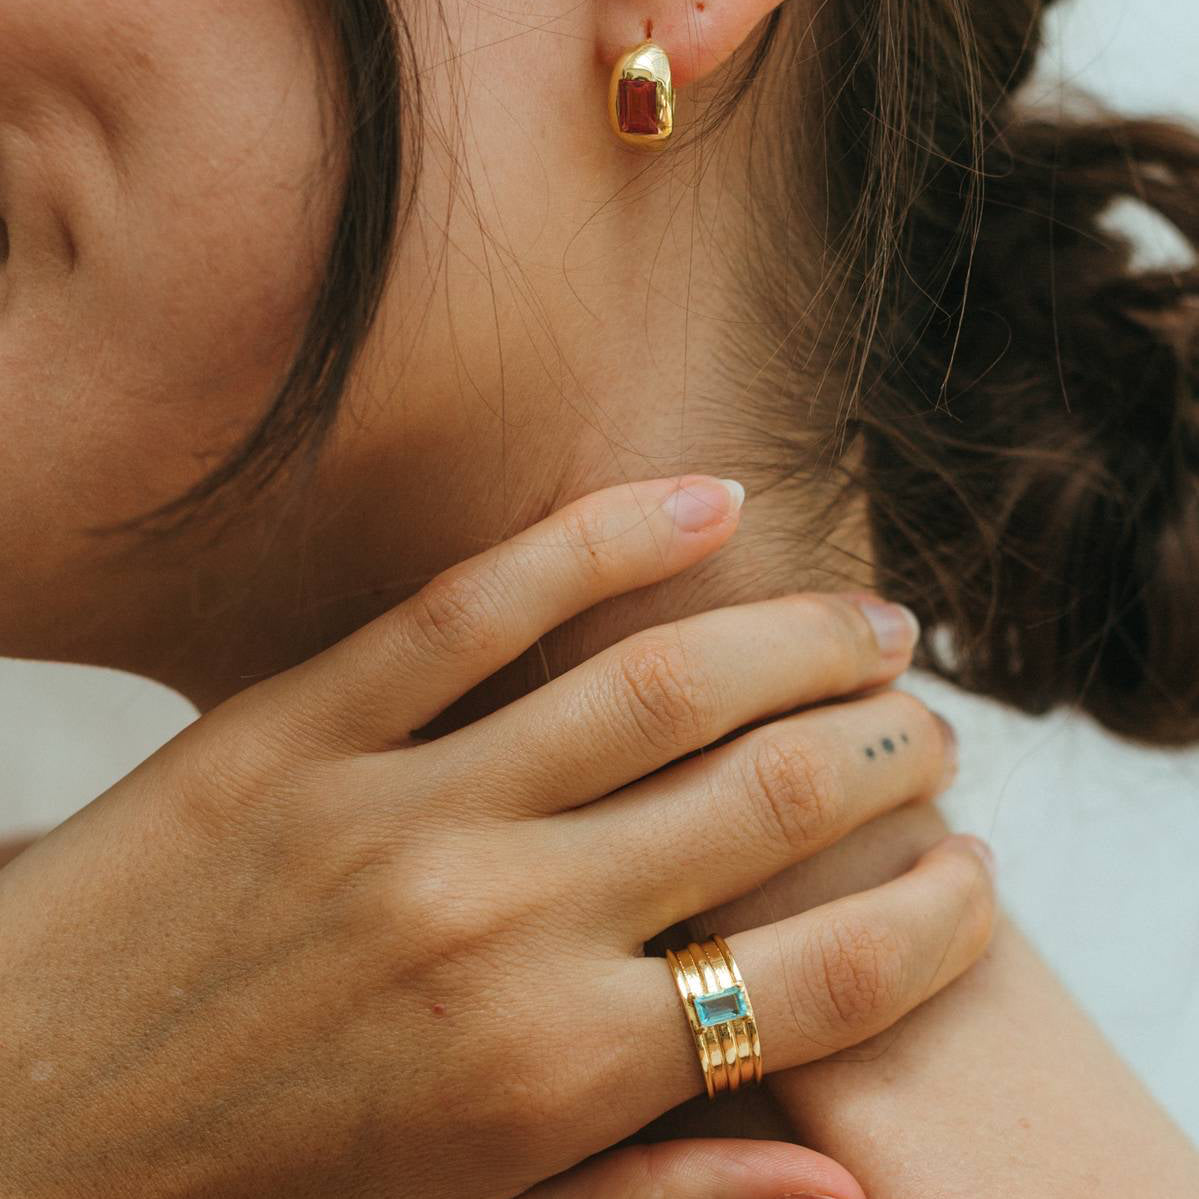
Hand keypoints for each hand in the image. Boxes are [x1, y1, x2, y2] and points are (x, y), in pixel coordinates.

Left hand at [0, 475, 992, 1197]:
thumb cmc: (251, 1179)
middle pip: (764, 808)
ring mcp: (398, 810)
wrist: (6, 1119)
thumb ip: (657, 1188)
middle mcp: (499, 930)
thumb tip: (840, 1187)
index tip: (975, 878)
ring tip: (873, 625)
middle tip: (936, 725)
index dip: (925, 929)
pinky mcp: (301, 724)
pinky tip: (705, 505)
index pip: (813, 989)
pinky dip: (604, 541)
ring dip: (791, 645)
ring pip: (649, 690)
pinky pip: (479, 605)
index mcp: (549, 1076)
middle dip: (885, 759)